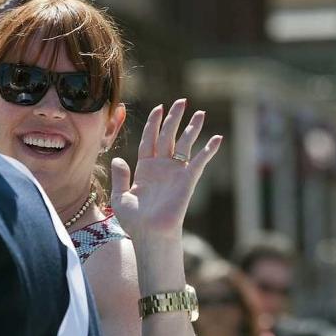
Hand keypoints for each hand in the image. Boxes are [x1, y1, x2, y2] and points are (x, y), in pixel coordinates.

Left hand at [110, 99, 221, 242]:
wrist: (150, 234)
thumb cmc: (135, 221)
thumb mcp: (120, 197)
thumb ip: (120, 177)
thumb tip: (118, 159)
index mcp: (145, 168)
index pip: (150, 139)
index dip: (154, 123)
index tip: (159, 107)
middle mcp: (162, 167)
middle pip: (168, 136)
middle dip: (174, 118)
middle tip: (181, 101)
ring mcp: (175, 172)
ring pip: (185, 144)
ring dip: (192, 128)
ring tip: (199, 112)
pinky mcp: (187, 180)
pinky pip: (199, 161)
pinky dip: (209, 149)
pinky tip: (217, 138)